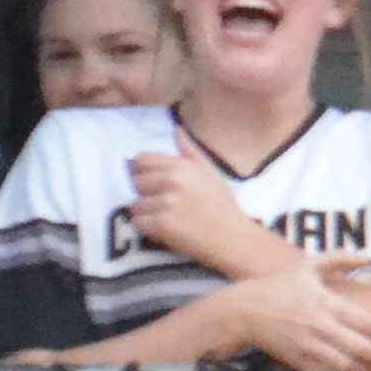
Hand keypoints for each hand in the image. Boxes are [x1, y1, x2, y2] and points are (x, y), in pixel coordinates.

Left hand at [127, 143, 292, 279]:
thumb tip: (176, 130)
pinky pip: (138, 223)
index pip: (142, 160)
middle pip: (136, 182)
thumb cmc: (223, 207)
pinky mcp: (163, 224)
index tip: (151, 184)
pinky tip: (164, 231)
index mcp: (183, 166)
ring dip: (146, 214)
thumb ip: (190, 151)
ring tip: (167, 219)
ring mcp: (167, 202)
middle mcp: (173, 180)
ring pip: (135, 205)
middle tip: (164, 205)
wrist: (234, 239)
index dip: (141, 171)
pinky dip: (147, 229)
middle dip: (145, 194)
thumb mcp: (211, 173)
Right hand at [212, 260, 370, 370]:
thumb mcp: (310, 266)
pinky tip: (344, 369)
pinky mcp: (298, 360)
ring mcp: (309, 346)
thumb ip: (340, 259)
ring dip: (361, 368)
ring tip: (368, 365)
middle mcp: (320, 326)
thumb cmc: (281, 285)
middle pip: (359, 348)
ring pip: (345, 365)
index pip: (364, 321)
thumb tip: (370, 257)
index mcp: (326, 303)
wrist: (247, 309)